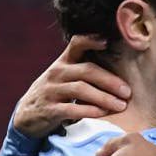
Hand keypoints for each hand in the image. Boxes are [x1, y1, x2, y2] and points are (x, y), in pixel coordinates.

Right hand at [13, 35, 130, 137]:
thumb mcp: (66, 77)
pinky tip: (103, 114)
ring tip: (121, 105)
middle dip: (109, 81)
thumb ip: (86, 70)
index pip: (76, 44)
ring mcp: (51, 90)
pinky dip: (89, 111)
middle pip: (86, 70)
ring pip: (80, 89)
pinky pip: (71, 109)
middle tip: (127, 92)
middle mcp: (57, 73)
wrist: (28, 114)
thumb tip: (123, 68)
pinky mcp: (49, 109)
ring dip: (104, 98)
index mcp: (64, 62)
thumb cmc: (57, 93)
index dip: (90, 40)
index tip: (107, 41)